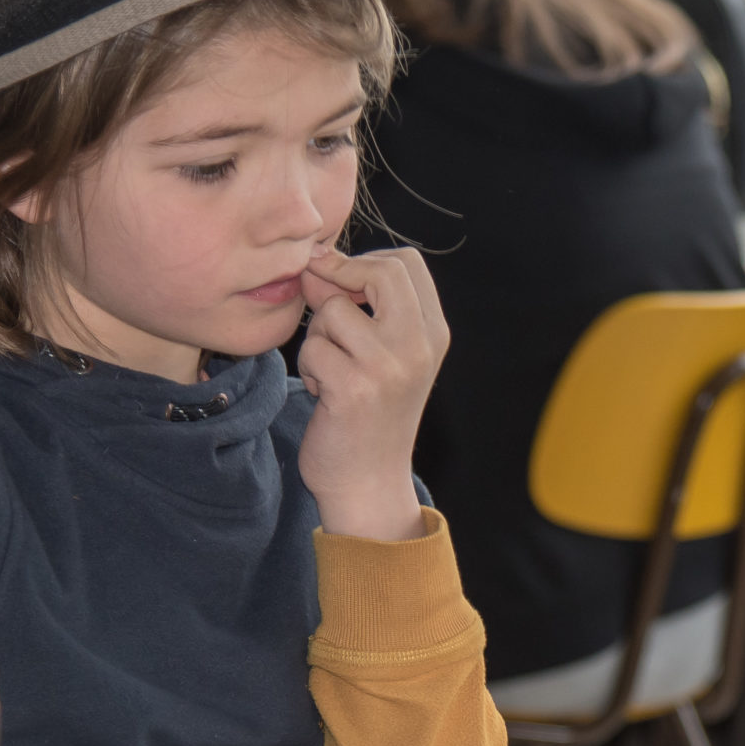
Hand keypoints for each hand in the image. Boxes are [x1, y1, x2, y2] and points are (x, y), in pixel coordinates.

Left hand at [295, 245, 447, 542]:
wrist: (369, 483)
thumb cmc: (369, 415)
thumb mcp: (384, 355)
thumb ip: (361, 307)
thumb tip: (316, 263)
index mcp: (434, 333)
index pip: (406, 262)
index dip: (365, 262)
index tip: (340, 283)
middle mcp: (420, 346)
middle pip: (380, 270)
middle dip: (339, 278)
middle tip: (322, 304)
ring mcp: (390, 367)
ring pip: (334, 310)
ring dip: (318, 336)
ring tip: (329, 368)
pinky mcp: (355, 388)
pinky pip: (314, 348)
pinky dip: (309, 368)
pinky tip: (324, 394)